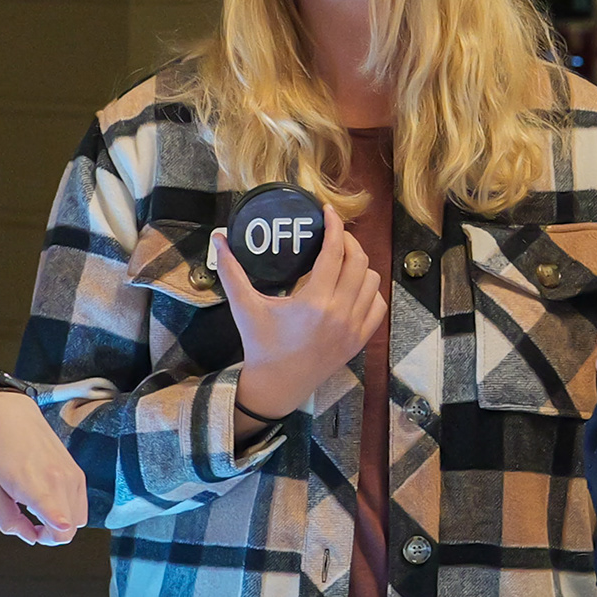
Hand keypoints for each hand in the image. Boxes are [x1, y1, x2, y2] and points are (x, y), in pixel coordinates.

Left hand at [0, 389, 87, 546]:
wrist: (12, 417)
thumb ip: (7, 520)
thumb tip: (30, 537)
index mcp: (34, 484)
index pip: (58, 518)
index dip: (53, 534)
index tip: (41, 535)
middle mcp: (60, 480)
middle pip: (69, 531)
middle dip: (50, 537)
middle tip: (31, 526)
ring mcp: (73, 476)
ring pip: (78, 521)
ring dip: (60, 525)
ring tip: (38, 511)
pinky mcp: (78, 473)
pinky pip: (81, 506)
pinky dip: (68, 511)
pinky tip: (48, 499)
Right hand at [219, 217, 383, 422]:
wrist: (277, 385)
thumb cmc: (261, 344)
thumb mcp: (244, 307)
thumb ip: (231, 271)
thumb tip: (218, 238)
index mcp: (315, 302)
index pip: (335, 252)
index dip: (335, 226)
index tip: (328, 212)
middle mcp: (341, 313)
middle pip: (359, 261)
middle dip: (348, 241)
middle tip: (332, 234)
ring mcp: (354, 328)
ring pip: (373, 281)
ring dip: (360, 265)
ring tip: (342, 259)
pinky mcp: (360, 340)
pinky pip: (378, 305)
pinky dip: (370, 291)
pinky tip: (353, 287)